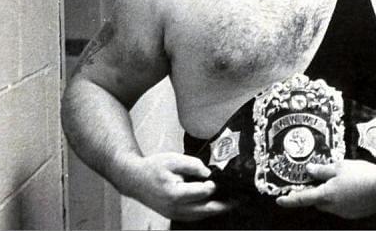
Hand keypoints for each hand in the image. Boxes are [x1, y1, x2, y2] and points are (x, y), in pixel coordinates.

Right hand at [119, 152, 233, 220]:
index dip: (214, 185)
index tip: (220, 178)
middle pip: (207, 210)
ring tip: (234, 201)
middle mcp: (176, 208)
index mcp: (175, 194)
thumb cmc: (153, 168)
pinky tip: (217, 203)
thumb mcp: (173, 159)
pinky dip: (207, 210)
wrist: (134, 179)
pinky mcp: (175, 215)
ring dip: (218, 209)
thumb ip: (193, 165)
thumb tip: (209, 173)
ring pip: (202, 215)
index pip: (203, 192)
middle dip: (225, 204)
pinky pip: (195, 216)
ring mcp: (175, 214)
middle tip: (241, 198)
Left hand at [276, 160, 375, 218]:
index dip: (289, 200)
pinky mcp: (353, 213)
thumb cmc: (362, 175)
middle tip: (319, 180)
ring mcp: (343, 212)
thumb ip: (322, 170)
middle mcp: (332, 207)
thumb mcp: (339, 166)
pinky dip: (342, 198)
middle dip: (316, 192)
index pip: (302, 198)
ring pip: (330, 204)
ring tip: (342, 180)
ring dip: (330, 194)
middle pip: (317, 201)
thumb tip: (309, 170)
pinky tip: (352, 187)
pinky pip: (342, 206)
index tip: (279, 200)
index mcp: (326, 195)